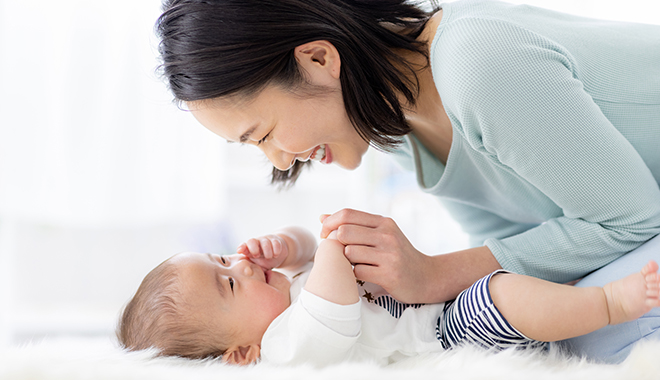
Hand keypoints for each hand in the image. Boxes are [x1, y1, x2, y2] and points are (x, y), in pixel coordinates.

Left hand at [236, 234, 288, 269]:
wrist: (277, 255)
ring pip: (265, 243)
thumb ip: (252, 269)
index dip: (241, 247)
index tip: (240, 251)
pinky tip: (275, 255)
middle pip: (251, 241)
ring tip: (269, 257)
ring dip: (267, 251)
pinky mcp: (275, 240)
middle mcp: (256, 243)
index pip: (243, 246)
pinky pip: (275, 243)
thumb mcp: (257, 266)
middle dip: (253, 249)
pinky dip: (276, 250)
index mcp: (249, 250)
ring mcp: (266, 240)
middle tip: (257, 256)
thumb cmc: (264, 262)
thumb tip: (248, 278)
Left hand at [320, 208, 434, 302]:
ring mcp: (389, 255)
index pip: (347, 214)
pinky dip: (355, 274)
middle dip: (335, 243)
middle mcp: (387, 236)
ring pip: (349, 252)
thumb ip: (354, 225)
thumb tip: (322, 216)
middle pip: (344, 232)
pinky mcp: (389, 275)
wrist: (427, 277)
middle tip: (338, 252)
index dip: (329, 223)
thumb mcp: (381, 234)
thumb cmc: (398, 255)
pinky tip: (363, 274)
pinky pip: (357, 271)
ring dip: (345, 261)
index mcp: (384, 223)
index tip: (324, 234)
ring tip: (354, 264)